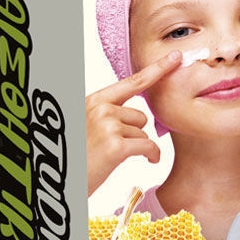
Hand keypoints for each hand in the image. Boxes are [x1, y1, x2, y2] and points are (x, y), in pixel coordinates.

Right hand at [85, 49, 179, 193]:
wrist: (63, 183)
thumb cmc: (77, 158)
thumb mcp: (87, 127)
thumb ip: (108, 115)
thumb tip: (139, 117)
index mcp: (93, 101)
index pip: (132, 82)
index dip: (157, 69)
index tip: (176, 57)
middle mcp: (101, 109)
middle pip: (141, 117)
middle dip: (135, 133)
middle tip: (114, 147)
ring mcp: (108, 126)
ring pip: (144, 134)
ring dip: (138, 146)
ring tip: (115, 156)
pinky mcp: (116, 146)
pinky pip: (149, 146)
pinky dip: (152, 155)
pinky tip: (148, 161)